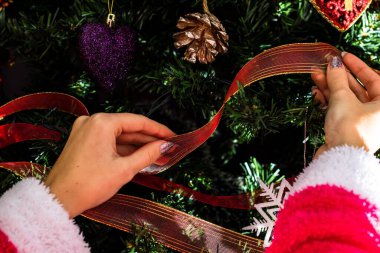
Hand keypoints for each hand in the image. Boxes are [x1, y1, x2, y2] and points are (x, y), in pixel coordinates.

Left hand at [45, 113, 174, 217]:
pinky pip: (108, 141)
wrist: (58, 200)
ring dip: (137, 145)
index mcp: (102, 123)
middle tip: (167, 148)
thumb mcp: (124, 169)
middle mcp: (92, 121)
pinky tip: (138, 156)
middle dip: (148, 139)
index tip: (172, 136)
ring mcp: (85, 130)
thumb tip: (165, 146)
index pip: (138, 122)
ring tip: (157, 154)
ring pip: (118, 135)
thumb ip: (148, 154)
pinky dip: (123, 149)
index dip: (158, 130)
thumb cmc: (89, 184)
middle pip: (128, 127)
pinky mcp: (82, 140)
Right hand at [312, 52, 379, 156]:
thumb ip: (337, 79)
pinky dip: (329, 101)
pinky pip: (340, 109)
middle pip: (357, 88)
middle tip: (325, 65)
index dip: (356, 65)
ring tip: (315, 76)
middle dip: (338, 76)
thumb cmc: (349, 128)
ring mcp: (362, 121)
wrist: (340, 159)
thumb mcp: (342, 99)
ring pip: (346, 98)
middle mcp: (377, 112)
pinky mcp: (348, 128)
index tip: (342, 55)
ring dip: (330, 87)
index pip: (373, 77)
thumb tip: (334, 61)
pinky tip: (317, 92)